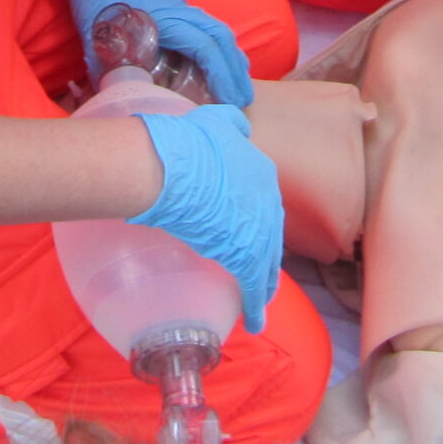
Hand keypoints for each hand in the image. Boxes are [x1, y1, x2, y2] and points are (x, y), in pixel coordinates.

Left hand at [48, 0, 253, 107]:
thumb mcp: (96, 40)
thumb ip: (109, 73)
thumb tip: (119, 105)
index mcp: (165, 18)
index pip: (205, 47)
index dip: (220, 75)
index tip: (228, 101)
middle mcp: (180, 9)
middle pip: (222, 38)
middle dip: (236, 71)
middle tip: (245, 101)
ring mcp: (180, 5)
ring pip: (219, 30)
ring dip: (233, 58)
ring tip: (240, 86)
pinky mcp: (176, 5)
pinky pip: (209, 26)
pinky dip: (222, 46)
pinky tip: (222, 62)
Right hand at [129, 105, 280, 332]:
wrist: (172, 167)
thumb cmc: (184, 143)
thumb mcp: (214, 121)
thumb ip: (230, 124)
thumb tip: (238, 123)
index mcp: (260, 170)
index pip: (264, 201)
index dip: (258, 217)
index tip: (251, 227)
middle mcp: (268, 201)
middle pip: (270, 233)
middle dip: (267, 251)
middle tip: (261, 268)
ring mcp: (259, 230)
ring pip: (266, 263)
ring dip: (264, 282)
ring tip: (261, 298)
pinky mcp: (246, 257)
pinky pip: (253, 286)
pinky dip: (254, 306)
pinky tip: (254, 322)